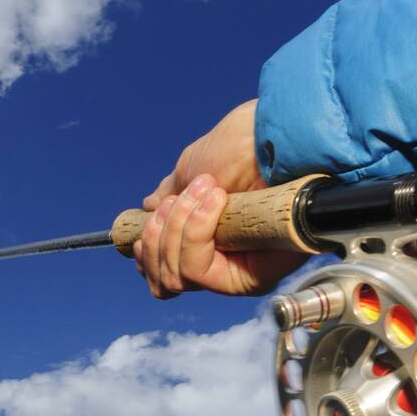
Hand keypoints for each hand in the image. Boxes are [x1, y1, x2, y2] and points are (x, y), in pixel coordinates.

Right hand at [135, 100, 309, 297]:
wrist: (268, 136)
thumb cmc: (237, 147)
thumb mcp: (190, 169)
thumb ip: (171, 196)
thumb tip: (150, 207)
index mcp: (209, 242)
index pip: (166, 274)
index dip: (149, 254)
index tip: (147, 224)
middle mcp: (224, 263)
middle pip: (166, 279)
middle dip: (160, 236)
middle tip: (176, 201)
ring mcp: (238, 271)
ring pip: (179, 277)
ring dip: (177, 230)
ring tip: (202, 193)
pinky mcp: (253, 276)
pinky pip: (200, 272)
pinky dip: (194, 235)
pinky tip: (213, 202)